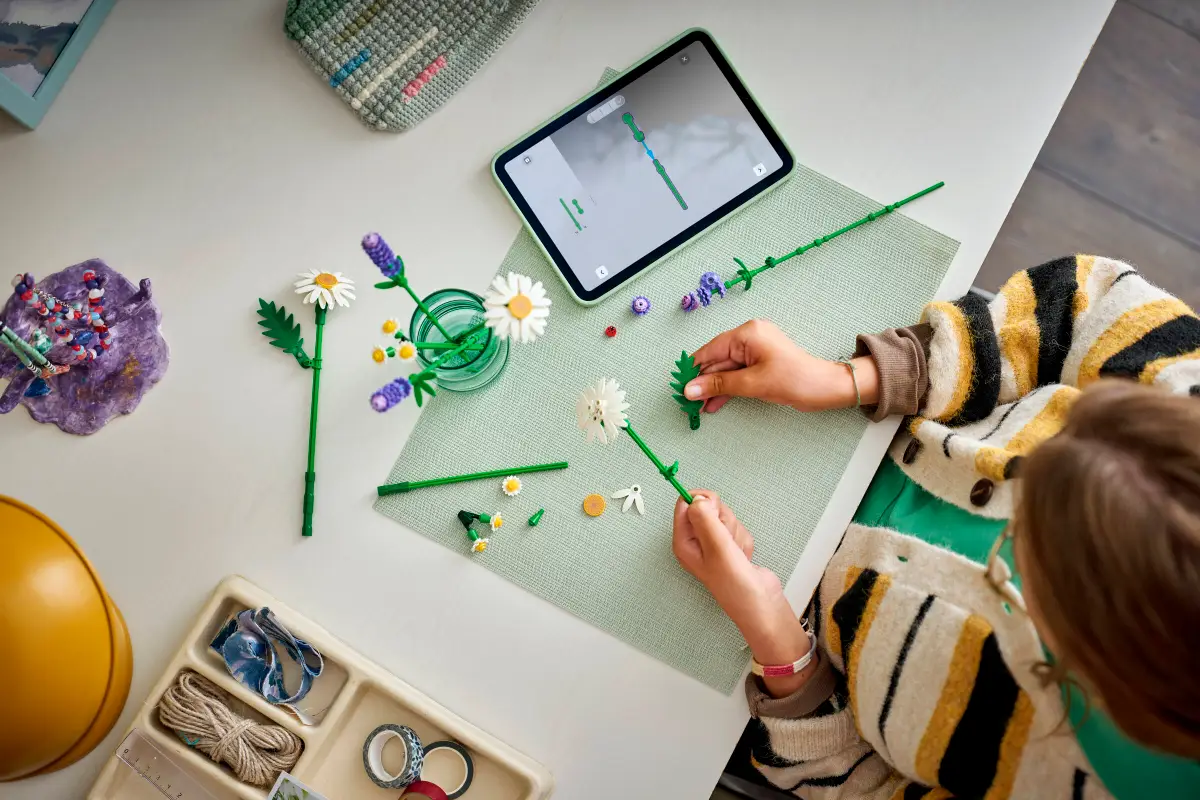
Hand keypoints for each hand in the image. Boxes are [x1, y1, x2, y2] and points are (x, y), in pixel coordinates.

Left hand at [673, 492, 813, 694]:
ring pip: (725, 518)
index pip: (684, 505)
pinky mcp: (731, 546)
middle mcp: (696, 542)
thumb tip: (696, 498)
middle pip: (708, 507)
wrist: (761, 603)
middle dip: (723, 519)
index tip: (714, 507)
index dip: (701, 500)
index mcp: (684, 542)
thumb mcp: (717, 548)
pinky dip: (744, 541)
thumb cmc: (734, 585)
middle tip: (726, 539)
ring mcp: (714, 544)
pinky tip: (743, 557)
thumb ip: (705, 519)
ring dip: (735, 533)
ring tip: (736, 553)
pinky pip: (738, 529)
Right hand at [684, 319, 877, 412]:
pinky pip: (737, 374)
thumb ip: (719, 385)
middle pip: (717, 360)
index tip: (679, 387)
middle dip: (703, 382)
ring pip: (725, 370)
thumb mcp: (752, 383)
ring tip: (699, 408)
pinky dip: (727, 388)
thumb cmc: (794, 380)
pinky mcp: (760, 364)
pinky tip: (714, 403)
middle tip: (687, 403)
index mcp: (747, 333)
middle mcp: (749, 337)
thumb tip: (690, 389)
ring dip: (713, 388)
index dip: (693, 370)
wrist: (825, 388)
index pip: (710, 350)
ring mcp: (755, 350)